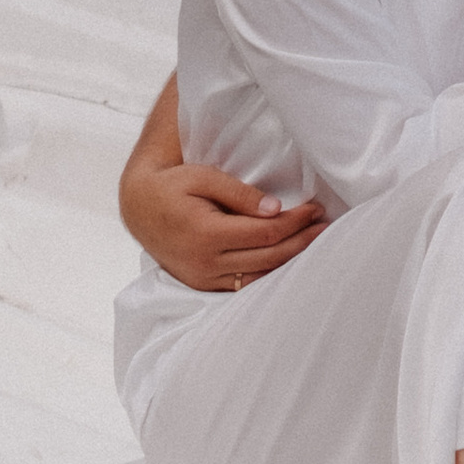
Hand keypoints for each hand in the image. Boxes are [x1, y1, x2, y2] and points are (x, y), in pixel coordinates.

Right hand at [124, 160, 326, 292]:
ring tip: (314, 243)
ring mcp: (203, 278)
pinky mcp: (202, 284)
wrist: (139, 208)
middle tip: (325, 226)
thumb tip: (275, 209)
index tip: (315, 209)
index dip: (295, 222)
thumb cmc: (173, 186)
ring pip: (258, 276)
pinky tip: (286, 260)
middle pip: (268, 258)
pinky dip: (268, 274)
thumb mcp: (204, 177)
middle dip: (301, 242)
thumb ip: (240, 194)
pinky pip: (243, 285)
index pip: (265, 234)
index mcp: (206, 234)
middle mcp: (205, 262)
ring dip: (289, 261)